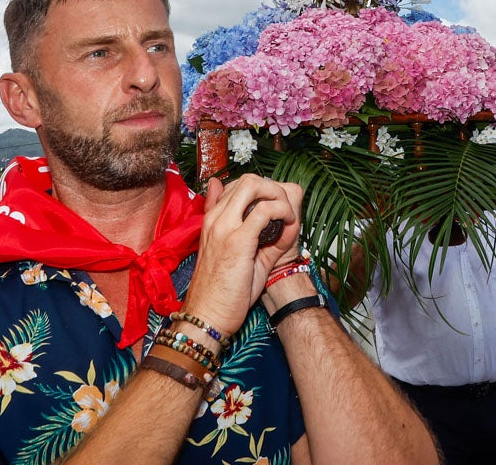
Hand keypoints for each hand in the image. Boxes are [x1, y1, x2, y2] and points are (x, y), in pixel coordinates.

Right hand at [181, 174, 301, 337]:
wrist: (207, 316)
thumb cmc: (222, 291)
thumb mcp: (240, 254)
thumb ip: (258, 231)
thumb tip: (276, 216)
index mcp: (213, 220)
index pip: (240, 186)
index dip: (265, 195)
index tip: (277, 215)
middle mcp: (216, 217)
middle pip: (249, 178)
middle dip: (274, 189)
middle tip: (285, 212)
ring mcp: (224, 226)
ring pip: (254, 184)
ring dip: (278, 196)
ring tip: (287, 218)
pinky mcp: (237, 240)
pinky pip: (265, 211)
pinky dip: (283, 213)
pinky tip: (288, 230)